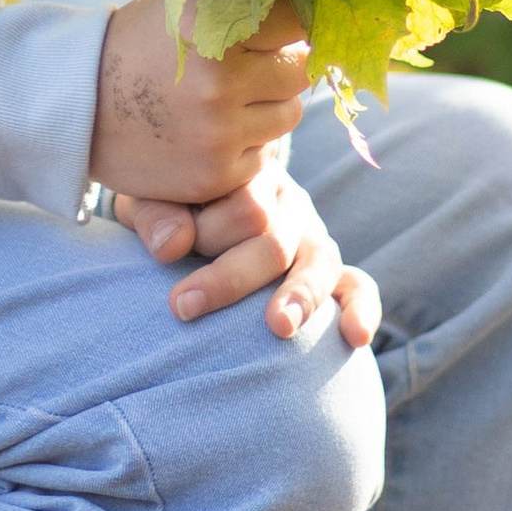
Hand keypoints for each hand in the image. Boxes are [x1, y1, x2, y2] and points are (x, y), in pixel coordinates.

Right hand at [92, 0, 310, 209]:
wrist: (76, 108)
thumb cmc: (136, 45)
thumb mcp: (179, 2)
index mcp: (211, 23)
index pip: (295, 18)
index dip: (290, 22)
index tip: (278, 27)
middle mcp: (219, 80)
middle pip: (299, 69)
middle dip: (279, 65)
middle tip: (247, 64)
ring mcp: (218, 131)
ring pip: (289, 113)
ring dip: (267, 106)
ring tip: (224, 98)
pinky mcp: (216, 174)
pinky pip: (264, 154)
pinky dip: (244, 143)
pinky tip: (209, 131)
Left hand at [114, 161, 380, 347]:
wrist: (192, 202)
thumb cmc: (168, 204)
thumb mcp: (151, 198)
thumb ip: (156, 213)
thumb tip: (173, 247)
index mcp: (248, 174)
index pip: (243, 203)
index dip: (207, 232)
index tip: (166, 256)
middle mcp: (287, 203)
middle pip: (274, 239)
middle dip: (229, 277)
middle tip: (183, 307)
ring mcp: (311, 236)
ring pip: (318, 261)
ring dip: (299, 296)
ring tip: (279, 327)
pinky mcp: (327, 270)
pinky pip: (356, 285)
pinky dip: (360, 308)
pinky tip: (356, 336)